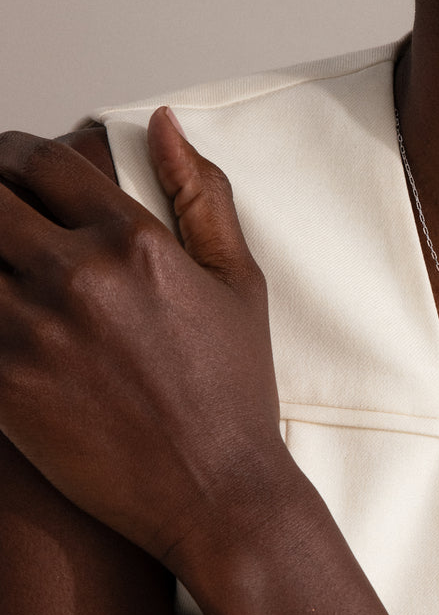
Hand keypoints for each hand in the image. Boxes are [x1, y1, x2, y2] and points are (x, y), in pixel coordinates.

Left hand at [0, 109, 283, 563]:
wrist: (213, 490)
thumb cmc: (233, 387)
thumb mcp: (240, 281)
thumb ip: (203, 194)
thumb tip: (163, 124)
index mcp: (136, 241)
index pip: (44, 161)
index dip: (14, 151)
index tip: (10, 161)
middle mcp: (76, 274)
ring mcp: (29, 330)